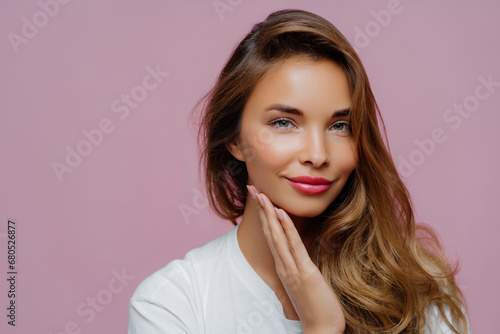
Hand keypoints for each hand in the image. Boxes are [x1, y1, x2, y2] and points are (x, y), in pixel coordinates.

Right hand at [246, 184, 345, 333]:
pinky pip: (293, 245)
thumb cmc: (316, 308)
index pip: (272, 236)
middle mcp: (283, 266)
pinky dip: (285, 227)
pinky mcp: (303, 272)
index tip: (260, 198)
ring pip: (277, 235)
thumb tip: (301, 256)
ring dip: (269, 213)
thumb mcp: (306, 283)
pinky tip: (280, 213)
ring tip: (262, 194)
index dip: (265, 216)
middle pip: (269, 232)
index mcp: (284, 267)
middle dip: (261, 209)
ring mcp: (291, 268)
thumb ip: (300, 268)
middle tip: (252, 188)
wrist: (321, 330)